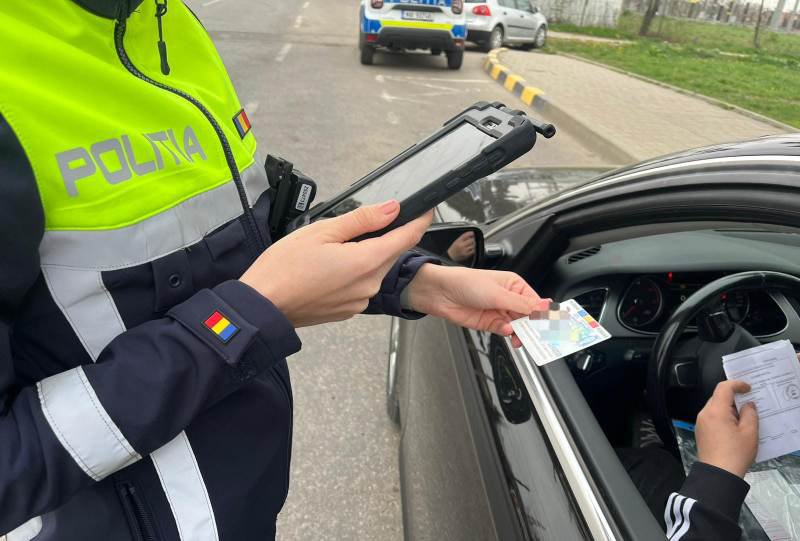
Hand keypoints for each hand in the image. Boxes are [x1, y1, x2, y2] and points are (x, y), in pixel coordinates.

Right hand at [241, 201, 432, 326]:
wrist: (262, 306)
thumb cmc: (284, 268)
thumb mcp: (322, 231)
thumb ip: (361, 219)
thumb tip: (391, 209)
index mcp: (366, 262)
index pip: (407, 237)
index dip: (419, 220)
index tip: (426, 209)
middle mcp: (369, 284)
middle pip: (390, 253)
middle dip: (385, 235)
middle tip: (363, 221)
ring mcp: (359, 300)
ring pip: (374, 268)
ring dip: (366, 254)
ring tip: (334, 246)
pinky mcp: (348, 310)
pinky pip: (361, 284)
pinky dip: (354, 271)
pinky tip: (330, 266)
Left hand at [406, 264, 547, 346]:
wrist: (441, 294)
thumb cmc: (466, 282)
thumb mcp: (497, 293)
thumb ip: (521, 304)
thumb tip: (544, 307)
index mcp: (514, 285)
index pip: (535, 302)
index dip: (543, 313)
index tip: (551, 323)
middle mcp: (508, 299)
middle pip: (528, 316)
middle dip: (534, 326)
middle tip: (541, 335)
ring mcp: (499, 312)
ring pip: (518, 326)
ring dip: (521, 333)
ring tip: (523, 337)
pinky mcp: (490, 323)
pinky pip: (505, 331)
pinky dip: (508, 333)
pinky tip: (508, 331)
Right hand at [446, 231, 475, 263]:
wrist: (451, 256)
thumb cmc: (454, 248)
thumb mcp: (457, 241)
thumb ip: (463, 237)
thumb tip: (471, 233)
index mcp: (458, 241)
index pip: (466, 235)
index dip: (470, 233)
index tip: (472, 233)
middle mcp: (461, 246)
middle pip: (471, 240)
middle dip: (473, 239)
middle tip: (472, 239)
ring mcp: (464, 251)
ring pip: (473, 245)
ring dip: (473, 244)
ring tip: (471, 244)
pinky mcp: (466, 255)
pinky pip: (473, 250)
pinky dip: (473, 249)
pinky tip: (471, 248)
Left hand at [696, 380, 757, 477]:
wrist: (718, 474)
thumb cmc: (735, 453)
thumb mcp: (750, 432)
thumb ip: (750, 414)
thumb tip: (748, 405)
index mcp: (716, 411)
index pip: (723, 388)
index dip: (737, 384)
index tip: (748, 388)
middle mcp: (704, 414)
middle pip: (718, 397)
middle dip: (733, 398)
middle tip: (748, 405)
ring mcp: (700, 423)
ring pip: (714, 407)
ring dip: (728, 408)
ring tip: (742, 419)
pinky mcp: (700, 431)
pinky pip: (711, 417)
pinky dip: (722, 417)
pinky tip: (733, 427)